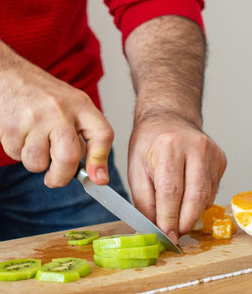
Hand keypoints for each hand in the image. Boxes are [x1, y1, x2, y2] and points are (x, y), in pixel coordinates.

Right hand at [0, 62, 113, 186]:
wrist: (2, 73)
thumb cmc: (38, 93)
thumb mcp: (67, 103)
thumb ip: (80, 134)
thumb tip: (91, 172)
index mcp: (79, 104)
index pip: (101, 134)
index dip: (101, 160)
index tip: (98, 179)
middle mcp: (59, 111)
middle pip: (69, 158)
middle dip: (61, 177)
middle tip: (54, 179)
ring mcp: (33, 119)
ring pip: (37, 163)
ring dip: (34, 161)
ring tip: (30, 140)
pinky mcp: (10, 128)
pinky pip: (16, 156)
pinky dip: (16, 150)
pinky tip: (17, 131)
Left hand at [128, 115, 226, 242]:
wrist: (167, 119)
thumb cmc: (147, 144)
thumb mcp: (134, 170)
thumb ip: (143, 200)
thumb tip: (153, 227)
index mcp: (167, 147)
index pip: (171, 191)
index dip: (169, 218)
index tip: (166, 236)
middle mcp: (194, 148)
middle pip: (195, 196)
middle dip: (184, 222)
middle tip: (173, 234)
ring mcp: (211, 153)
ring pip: (206, 196)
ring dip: (191, 214)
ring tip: (176, 219)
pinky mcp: (220, 160)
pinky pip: (212, 190)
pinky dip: (198, 202)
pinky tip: (185, 199)